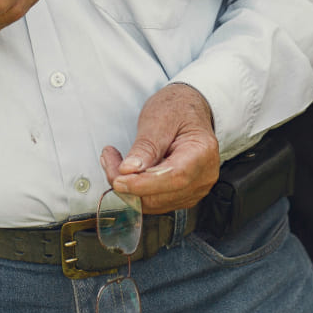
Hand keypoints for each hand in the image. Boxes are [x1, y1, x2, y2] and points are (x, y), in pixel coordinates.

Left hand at [99, 83, 219, 214]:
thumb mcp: (159, 118)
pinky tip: (127, 171)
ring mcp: (195, 189)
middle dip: (129, 185)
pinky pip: (155, 202)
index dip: (144, 183)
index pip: (175, 177)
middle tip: (108, 160)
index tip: (118, 178)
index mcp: (203, 152)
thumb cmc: (177, 109)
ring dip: (129, 189)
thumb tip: (128, 170)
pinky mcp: (183, 195)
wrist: (188, 110)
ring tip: (113, 161)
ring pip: (155, 203)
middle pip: (162, 195)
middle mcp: (203, 176)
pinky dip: (136, 191)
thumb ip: (146, 146)